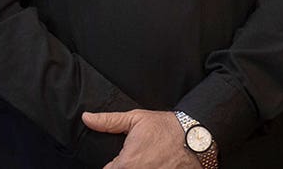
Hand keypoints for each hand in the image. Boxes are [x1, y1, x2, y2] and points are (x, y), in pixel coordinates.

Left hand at [82, 109, 200, 168]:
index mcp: (126, 164)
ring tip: (148, 160)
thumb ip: (108, 121)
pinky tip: (156, 164)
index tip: (120, 158)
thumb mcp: (135, 119)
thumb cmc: (166, 127)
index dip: (112, 165)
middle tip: (136, 158)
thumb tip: (87, 118)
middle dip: (124, 167)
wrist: (196, 138)